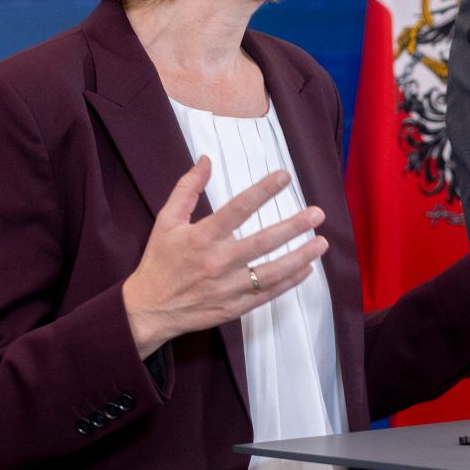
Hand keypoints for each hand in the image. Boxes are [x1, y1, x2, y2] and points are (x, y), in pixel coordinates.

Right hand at [121, 157, 328, 357]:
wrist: (147, 310)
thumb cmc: (159, 262)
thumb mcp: (166, 221)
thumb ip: (187, 189)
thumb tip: (205, 160)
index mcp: (202, 238)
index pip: (238, 209)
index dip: (263, 190)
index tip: (285, 176)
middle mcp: (217, 262)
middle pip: (262, 242)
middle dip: (293, 227)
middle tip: (317, 213)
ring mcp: (227, 288)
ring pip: (271, 272)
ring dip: (299, 257)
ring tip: (322, 243)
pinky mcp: (234, 307)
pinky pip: (267, 294)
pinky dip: (289, 282)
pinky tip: (306, 269)